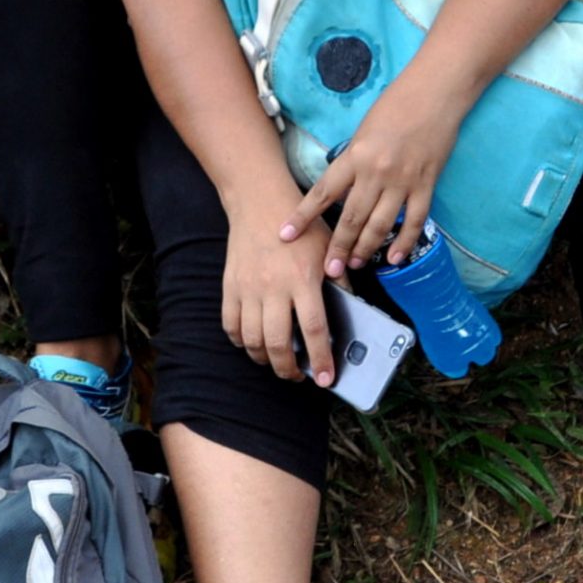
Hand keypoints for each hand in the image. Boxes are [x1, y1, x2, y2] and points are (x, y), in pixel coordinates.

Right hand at [225, 207, 334, 386]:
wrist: (259, 203)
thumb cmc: (299, 227)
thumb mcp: (327, 249)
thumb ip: (339, 280)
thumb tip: (352, 311)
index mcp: (302, 279)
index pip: (314, 329)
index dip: (320, 359)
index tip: (324, 379)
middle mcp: (273, 287)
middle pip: (278, 344)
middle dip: (289, 370)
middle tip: (298, 375)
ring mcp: (248, 289)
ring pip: (251, 341)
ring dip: (265, 360)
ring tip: (277, 361)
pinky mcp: (229, 287)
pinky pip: (230, 325)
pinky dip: (240, 342)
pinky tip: (253, 343)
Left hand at [280, 80, 460, 280]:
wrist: (434, 93)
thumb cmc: (396, 105)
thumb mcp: (363, 131)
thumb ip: (353, 161)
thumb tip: (342, 189)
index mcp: (355, 155)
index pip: (323, 193)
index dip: (303, 216)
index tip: (286, 235)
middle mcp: (376, 172)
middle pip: (352, 218)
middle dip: (338, 247)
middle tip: (328, 270)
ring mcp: (403, 181)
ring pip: (381, 225)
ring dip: (366, 248)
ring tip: (355, 264)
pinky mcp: (426, 185)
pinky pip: (414, 221)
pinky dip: (405, 242)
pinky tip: (395, 259)